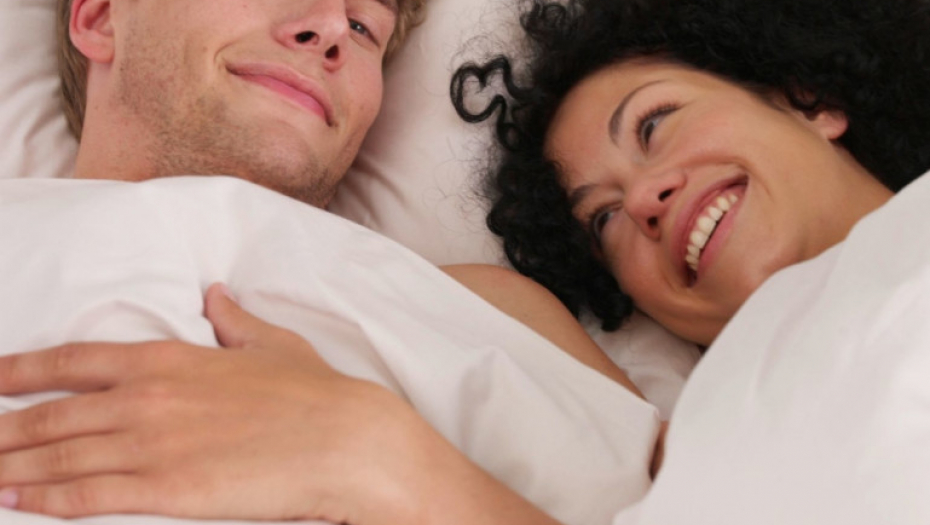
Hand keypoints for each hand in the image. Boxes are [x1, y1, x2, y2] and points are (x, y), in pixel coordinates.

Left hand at [0, 284, 432, 521]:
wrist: (346, 439)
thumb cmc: (314, 392)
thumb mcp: (273, 344)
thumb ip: (234, 320)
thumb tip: (215, 294)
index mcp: (169, 358)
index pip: (74, 360)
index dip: (21, 371)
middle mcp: (148, 398)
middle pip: (51, 414)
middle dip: (0, 429)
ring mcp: (153, 445)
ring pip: (58, 455)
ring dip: (9, 465)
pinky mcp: (167, 490)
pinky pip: (88, 495)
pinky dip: (44, 497)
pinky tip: (15, 500)